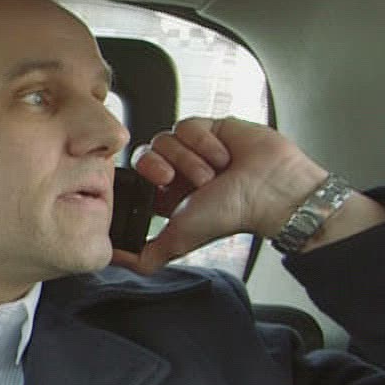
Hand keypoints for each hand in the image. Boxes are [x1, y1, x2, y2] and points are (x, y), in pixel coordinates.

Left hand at [114, 117, 329, 273]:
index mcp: (166, 194)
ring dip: (191, 158)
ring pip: (164, 138)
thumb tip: (113, 260)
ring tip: (215, 172)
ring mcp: (192, 148)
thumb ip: (145, 257)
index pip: (134, 178)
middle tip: (193, 182)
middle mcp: (177, 170)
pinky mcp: (208, 127)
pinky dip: (204, 141)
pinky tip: (224, 155)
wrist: (271, 191)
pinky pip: (186, 124)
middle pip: (145, 154)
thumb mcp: (178, 240)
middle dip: (167, 167)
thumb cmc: (231, 215)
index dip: (143, 180)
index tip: (160, 188)